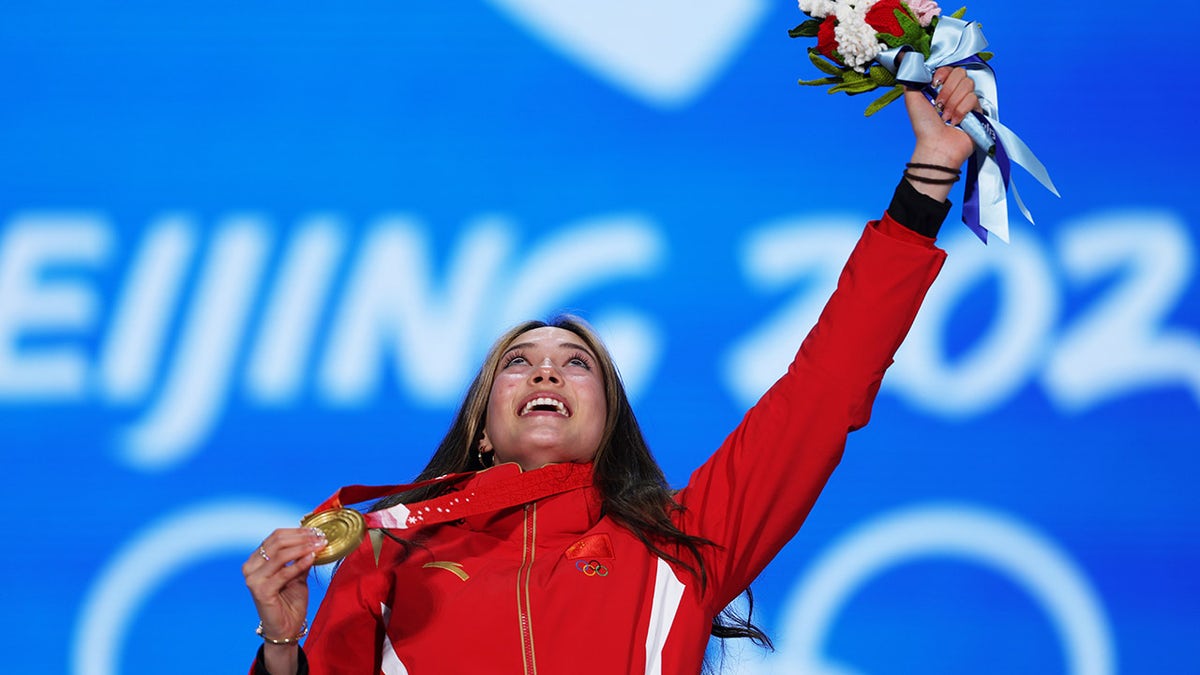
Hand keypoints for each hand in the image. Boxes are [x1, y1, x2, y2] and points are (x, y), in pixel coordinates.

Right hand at [243, 527, 326, 643]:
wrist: (286, 627)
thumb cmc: (289, 600)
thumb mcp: (297, 574)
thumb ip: (301, 557)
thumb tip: (315, 539)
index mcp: (256, 560)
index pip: (275, 536)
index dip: (297, 532)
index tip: (316, 531)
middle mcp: (250, 567)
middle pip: (277, 542)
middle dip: (302, 538)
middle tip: (320, 537)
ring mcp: (253, 579)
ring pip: (280, 555)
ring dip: (303, 548)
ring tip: (319, 546)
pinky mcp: (260, 591)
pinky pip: (284, 573)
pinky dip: (299, 564)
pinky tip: (312, 558)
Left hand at [904, 66, 982, 199]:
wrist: (935, 145)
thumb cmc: (924, 126)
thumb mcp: (912, 99)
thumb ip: (912, 80)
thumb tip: (914, 66)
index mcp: (941, 87)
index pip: (950, 67)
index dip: (943, 73)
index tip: (934, 84)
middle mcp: (955, 92)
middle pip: (961, 73)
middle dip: (947, 90)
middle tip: (938, 105)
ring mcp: (967, 101)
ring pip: (968, 85)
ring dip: (953, 102)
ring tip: (945, 117)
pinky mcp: (978, 111)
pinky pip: (973, 99)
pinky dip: (961, 111)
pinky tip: (956, 122)